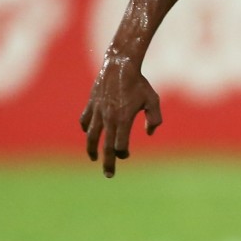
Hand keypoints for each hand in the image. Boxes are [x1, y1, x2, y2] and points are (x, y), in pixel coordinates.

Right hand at [80, 52, 162, 176]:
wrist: (120, 65)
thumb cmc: (140, 83)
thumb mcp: (153, 100)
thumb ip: (155, 119)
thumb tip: (148, 133)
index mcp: (123, 119)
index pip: (120, 145)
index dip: (123, 153)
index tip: (126, 154)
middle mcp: (108, 118)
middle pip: (105, 146)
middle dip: (107, 162)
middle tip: (109, 175)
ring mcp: (97, 111)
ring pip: (91, 135)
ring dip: (91, 149)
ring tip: (92, 158)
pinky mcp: (91, 104)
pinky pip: (85, 120)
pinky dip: (86, 128)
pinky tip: (88, 133)